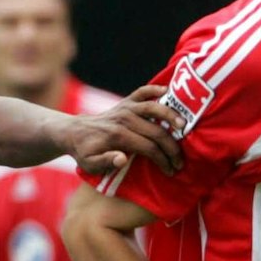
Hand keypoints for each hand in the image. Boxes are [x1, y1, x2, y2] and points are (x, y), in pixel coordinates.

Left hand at [66, 85, 182, 179]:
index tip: (171, 171)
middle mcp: (124, 119)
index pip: (149, 148)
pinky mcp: (127, 102)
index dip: (163, 160)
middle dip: (172, 147)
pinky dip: (155, 89)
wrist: (74, 132)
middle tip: (182, 161)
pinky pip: (143, 92)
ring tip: (185, 126)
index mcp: (118, 136)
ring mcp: (126, 107)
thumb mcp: (90, 164)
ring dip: (172, 116)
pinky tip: (169, 91)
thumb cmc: (85, 152)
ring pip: (154, 109)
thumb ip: (106, 162)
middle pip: (157, 131)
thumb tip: (122, 159)